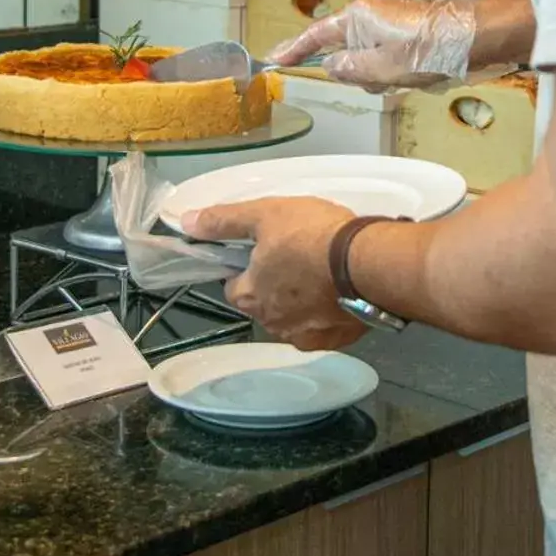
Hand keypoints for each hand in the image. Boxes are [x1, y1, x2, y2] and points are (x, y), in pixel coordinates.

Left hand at [182, 197, 364, 349]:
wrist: (368, 263)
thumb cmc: (312, 236)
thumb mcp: (265, 214)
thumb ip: (225, 221)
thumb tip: (186, 222)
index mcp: (251, 296)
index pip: (233, 286)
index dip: (245, 267)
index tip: (264, 250)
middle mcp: (274, 325)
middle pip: (264, 304)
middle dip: (274, 286)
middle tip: (297, 256)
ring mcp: (307, 337)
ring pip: (294, 318)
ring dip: (301, 302)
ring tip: (322, 272)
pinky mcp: (338, 341)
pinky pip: (325, 327)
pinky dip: (328, 312)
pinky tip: (340, 291)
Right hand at [267, 0, 477, 89]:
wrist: (476, 38)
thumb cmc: (431, 48)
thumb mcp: (381, 68)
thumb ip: (349, 70)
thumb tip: (331, 67)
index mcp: (358, 17)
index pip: (315, 34)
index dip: (293, 48)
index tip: (274, 59)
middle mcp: (371, 16)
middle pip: (345, 53)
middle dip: (358, 74)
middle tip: (383, 80)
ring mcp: (390, 25)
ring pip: (369, 62)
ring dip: (383, 77)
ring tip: (410, 75)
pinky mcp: (408, 35)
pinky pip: (388, 61)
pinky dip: (398, 73)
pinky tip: (421, 74)